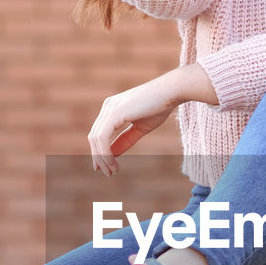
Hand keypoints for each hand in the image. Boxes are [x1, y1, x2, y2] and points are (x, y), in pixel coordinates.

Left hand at [89, 65, 216, 175]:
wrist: (171, 91)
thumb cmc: (160, 107)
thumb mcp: (140, 128)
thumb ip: (126, 140)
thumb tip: (113, 154)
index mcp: (112, 108)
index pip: (99, 133)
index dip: (100, 152)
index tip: (106, 167)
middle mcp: (108, 107)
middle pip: (94, 137)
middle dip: (99, 157)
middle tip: (108, 173)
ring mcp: (110, 109)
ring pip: (96, 138)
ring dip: (102, 158)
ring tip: (112, 171)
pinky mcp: (115, 112)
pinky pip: (103, 137)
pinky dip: (105, 152)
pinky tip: (112, 162)